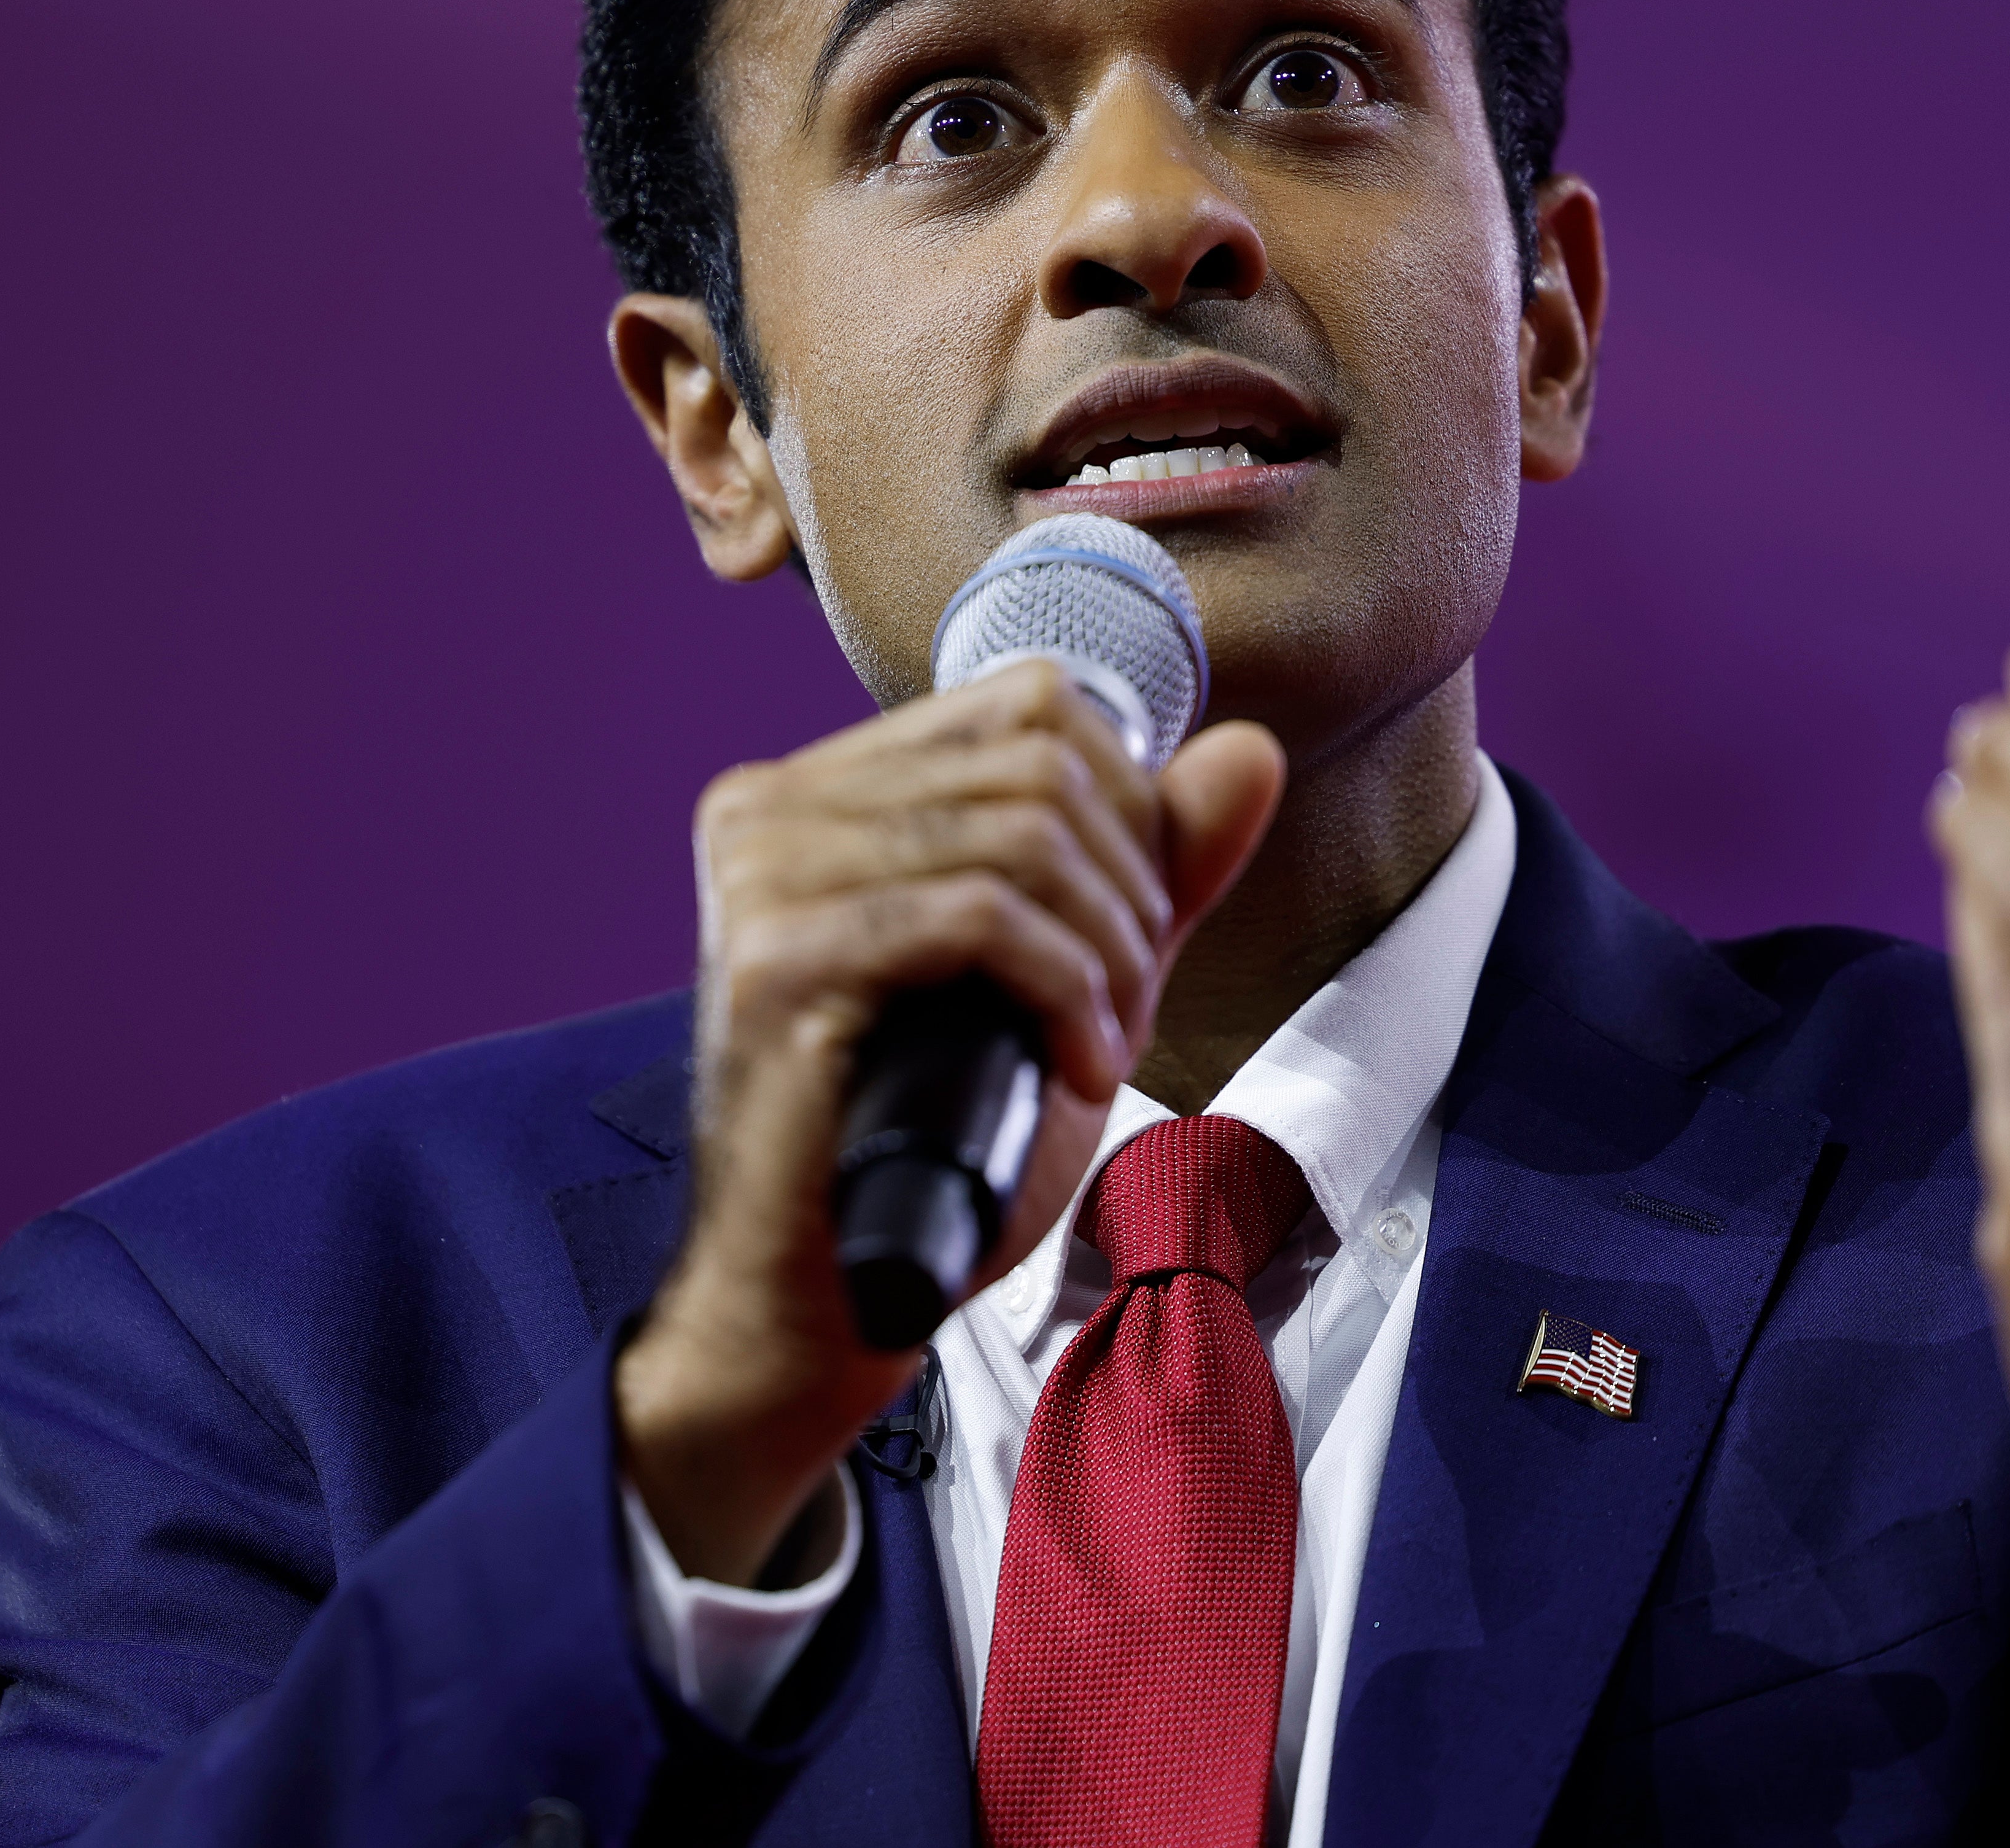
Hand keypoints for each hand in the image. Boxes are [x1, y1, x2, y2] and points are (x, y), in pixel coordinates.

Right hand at [615, 660, 1283, 1585]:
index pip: (1027, 700)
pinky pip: (976, 917)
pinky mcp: (773, 965)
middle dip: (1129, 887)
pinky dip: (1065, 989)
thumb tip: (1250, 748)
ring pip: (1018, 834)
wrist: (821, 1309)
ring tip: (1102, 1047)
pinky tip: (1078, 1068)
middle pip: (1036, 760)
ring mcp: (759, 881)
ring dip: (1107, 951)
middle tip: (1126, 1007)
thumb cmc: (935, 1150)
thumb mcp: (1067, 982)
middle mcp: (767, 811)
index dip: (1126, 804)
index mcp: (815, 792)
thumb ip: (1152, 867)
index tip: (1132, 934)